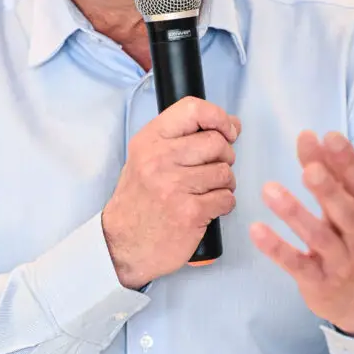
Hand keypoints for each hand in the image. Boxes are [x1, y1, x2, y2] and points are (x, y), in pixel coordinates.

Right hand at [103, 97, 240, 289]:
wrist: (122, 244)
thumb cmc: (139, 200)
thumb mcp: (147, 158)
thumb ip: (183, 138)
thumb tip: (231, 124)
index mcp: (150, 140)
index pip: (193, 109)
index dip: (218, 117)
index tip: (227, 130)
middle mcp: (160, 159)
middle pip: (216, 142)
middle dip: (225, 156)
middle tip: (214, 168)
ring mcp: (174, 186)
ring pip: (224, 172)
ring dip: (224, 183)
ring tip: (207, 191)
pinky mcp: (190, 212)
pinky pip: (226, 198)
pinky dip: (223, 204)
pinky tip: (207, 208)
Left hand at [249, 131, 353, 337]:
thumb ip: (334, 176)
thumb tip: (312, 137)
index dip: (347, 160)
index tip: (329, 136)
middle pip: (346, 210)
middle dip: (328, 188)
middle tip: (309, 168)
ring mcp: (340, 261)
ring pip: (319, 237)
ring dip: (295, 213)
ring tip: (270, 190)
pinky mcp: (319, 282)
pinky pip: (297, 264)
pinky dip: (277, 248)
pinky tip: (257, 230)